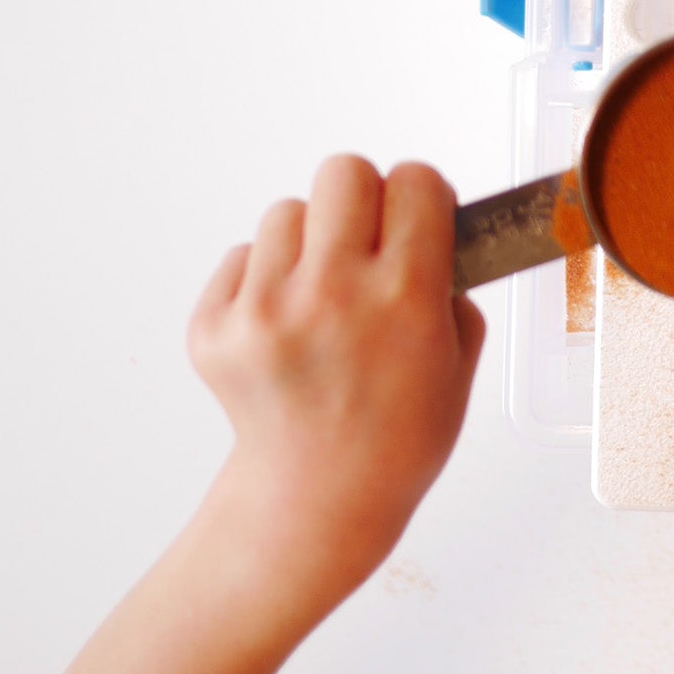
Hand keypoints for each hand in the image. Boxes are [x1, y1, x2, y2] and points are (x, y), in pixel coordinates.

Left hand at [189, 156, 485, 608]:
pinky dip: (264, 280)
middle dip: (364, 200)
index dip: (423, 197)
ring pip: (287, 213)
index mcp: (405, 298)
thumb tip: (432, 227)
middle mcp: (332, 294)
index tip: (421, 220)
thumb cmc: (397, 436)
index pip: (415, 181)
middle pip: (344, 172)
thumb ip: (451, 286)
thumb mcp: (459, 362)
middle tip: (367, 244)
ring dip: (309, 243)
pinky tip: (285, 329)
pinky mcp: (214, 327)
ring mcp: (265, 311)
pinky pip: (242, 257)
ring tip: (320, 299)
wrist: (316, 501)